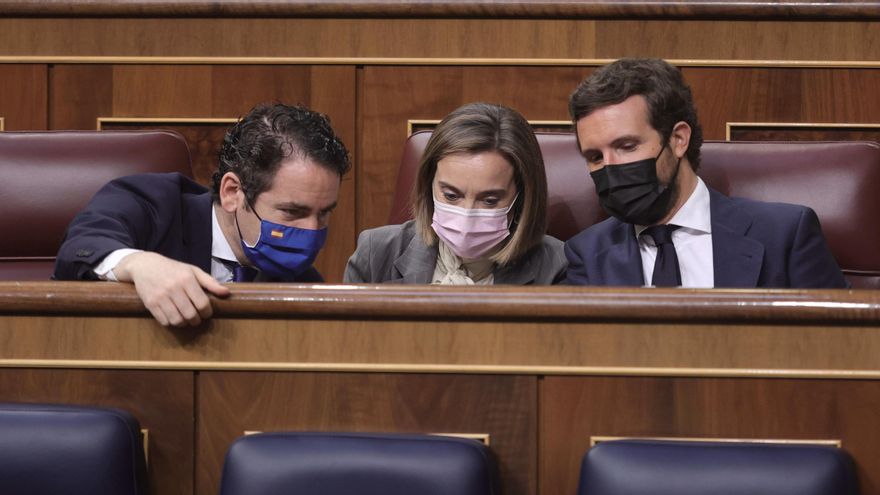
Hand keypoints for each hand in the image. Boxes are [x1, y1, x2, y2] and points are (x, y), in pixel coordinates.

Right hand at [113, 252, 230, 326]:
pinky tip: (173, 317)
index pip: (202, 303)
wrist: (145, 266)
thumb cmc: (173, 269)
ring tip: (186, 319)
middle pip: (190, 314)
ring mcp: (160, 296)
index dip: (207, 312)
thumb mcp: (193, 270)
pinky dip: (171, 323)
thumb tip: (226, 293)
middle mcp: (173, 288)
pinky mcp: (150, 304)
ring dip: (184, 323)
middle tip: (197, 318)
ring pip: (177, 320)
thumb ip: (210, 282)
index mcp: (187, 279)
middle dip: (196, 320)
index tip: (206, 313)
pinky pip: (164, 321)